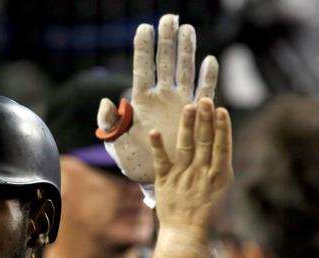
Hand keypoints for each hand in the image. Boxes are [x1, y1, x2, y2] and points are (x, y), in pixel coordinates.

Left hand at [98, 14, 218, 183]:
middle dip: (167, 40)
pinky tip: (210, 61)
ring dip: (186, 50)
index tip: (145, 27)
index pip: (142, 68)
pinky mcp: (194, 115)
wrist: (154, 178)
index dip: (143, 48)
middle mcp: (161, 97)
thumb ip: (109, 123)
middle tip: (169, 18)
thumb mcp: (115, 143)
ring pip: (184, 71)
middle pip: (164, 62)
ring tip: (188, 29)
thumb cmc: (131, 160)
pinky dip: (207, 77)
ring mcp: (178, 103)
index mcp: (140, 101)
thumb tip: (108, 102)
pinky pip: (203, 92)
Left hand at [152, 98, 231, 239]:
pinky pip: (161, 162)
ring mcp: (184, 177)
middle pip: (205, 142)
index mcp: (220, 176)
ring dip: (188, 126)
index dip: (222, 127)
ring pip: (186, 147)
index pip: (222, 146)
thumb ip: (217, 168)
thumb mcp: (219, 190)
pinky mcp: (166, 182)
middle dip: (206, 119)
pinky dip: (158, 147)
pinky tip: (154, 132)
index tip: (221, 110)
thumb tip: (217, 145)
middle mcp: (202, 174)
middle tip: (205, 99)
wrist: (186, 234)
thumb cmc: (205, 213)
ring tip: (189, 107)